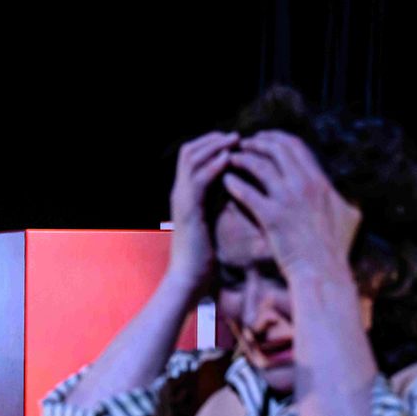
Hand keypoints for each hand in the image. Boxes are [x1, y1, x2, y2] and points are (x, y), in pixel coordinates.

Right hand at [167, 131, 238, 291]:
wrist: (188, 279)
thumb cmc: (203, 255)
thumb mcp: (212, 220)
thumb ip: (218, 201)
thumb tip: (236, 186)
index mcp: (185, 194)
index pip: (192, 156)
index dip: (211, 144)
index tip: (235, 142)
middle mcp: (179, 192)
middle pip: (189, 150)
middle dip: (213, 140)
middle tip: (237, 136)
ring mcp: (181, 199)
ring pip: (192, 159)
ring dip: (215, 147)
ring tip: (235, 141)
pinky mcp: (188, 210)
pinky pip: (199, 179)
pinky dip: (214, 166)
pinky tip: (230, 160)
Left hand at [226, 131, 360, 281]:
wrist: (323, 272)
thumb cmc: (335, 249)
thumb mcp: (348, 216)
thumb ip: (339, 198)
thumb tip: (336, 191)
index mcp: (320, 181)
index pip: (296, 146)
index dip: (276, 138)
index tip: (263, 139)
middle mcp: (304, 185)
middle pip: (277, 149)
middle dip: (257, 142)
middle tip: (244, 144)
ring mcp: (288, 200)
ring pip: (260, 166)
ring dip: (243, 158)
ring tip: (231, 159)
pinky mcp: (271, 217)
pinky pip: (247, 193)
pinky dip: (234, 183)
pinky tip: (226, 181)